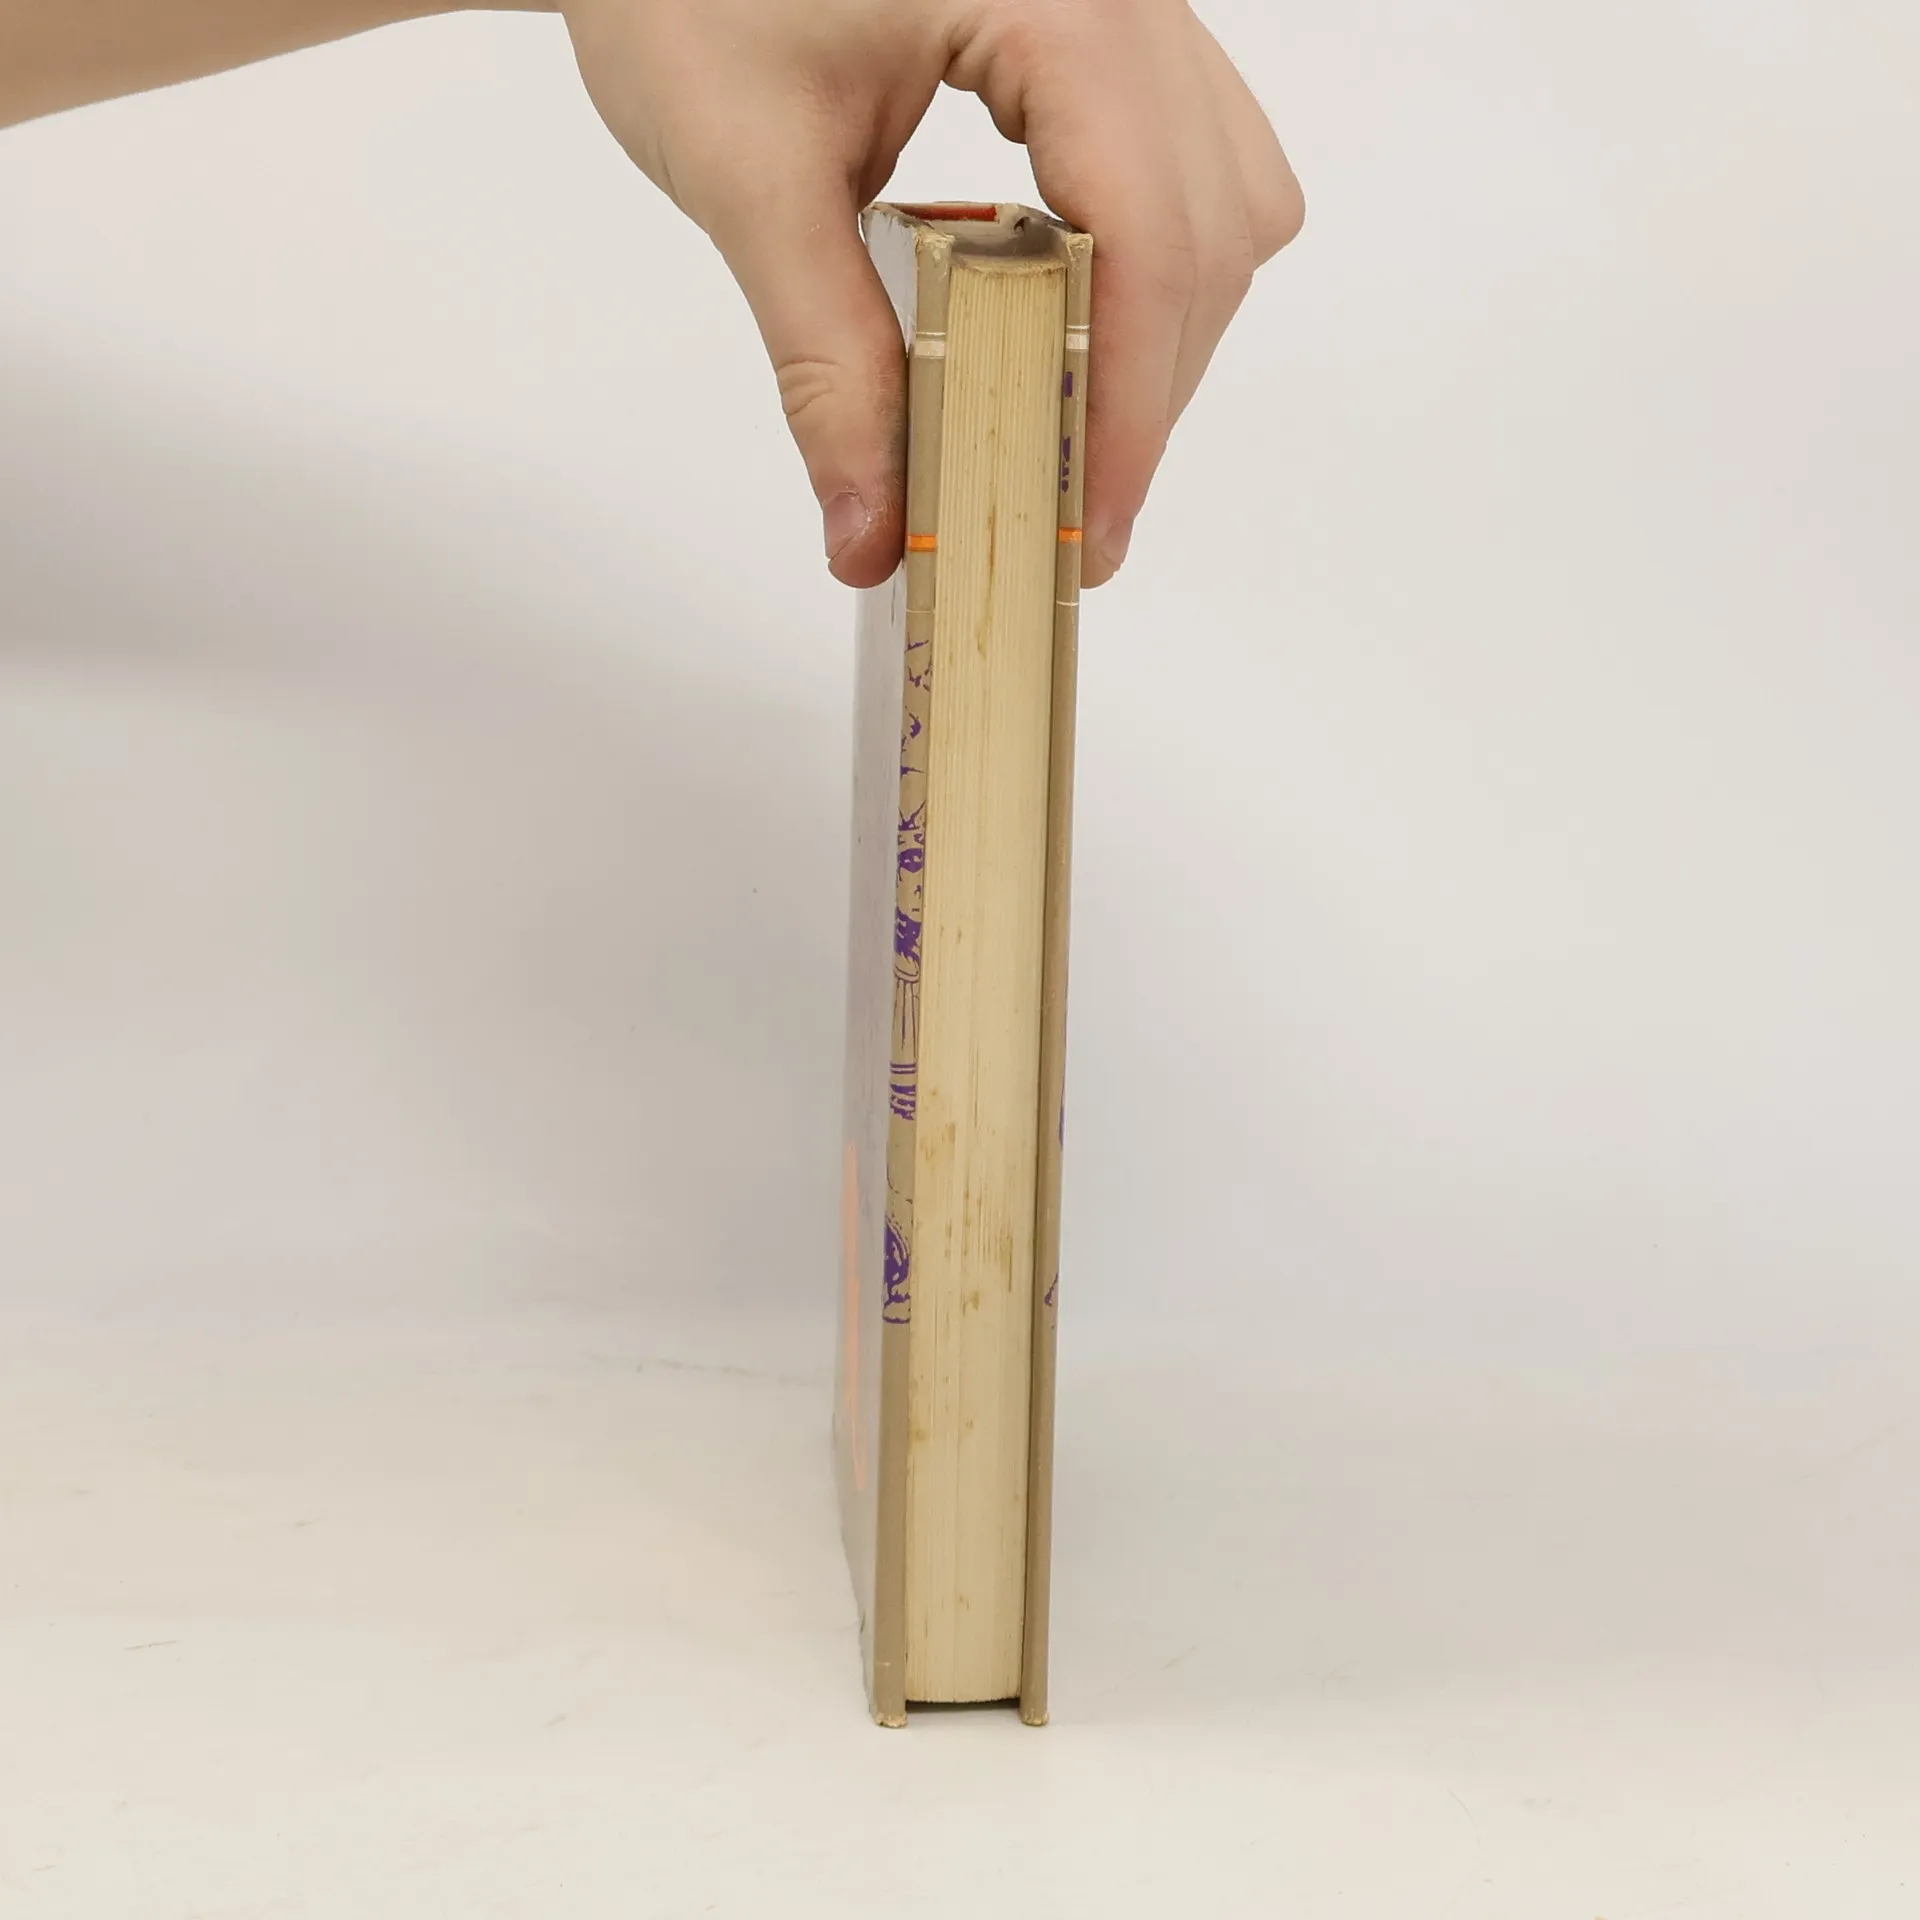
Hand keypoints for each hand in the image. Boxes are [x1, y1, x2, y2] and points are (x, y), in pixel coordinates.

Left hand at [557, 0, 1302, 586]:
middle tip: (1073, 514)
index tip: (1092, 530)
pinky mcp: (1113, 21)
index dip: (1130, 402)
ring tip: (1070, 427)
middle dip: (1147, 388)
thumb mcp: (748, 178)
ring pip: (1231, 196)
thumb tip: (872, 535)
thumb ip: (825, 366)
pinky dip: (1156, 262)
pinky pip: (1198, 156)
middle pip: (1211, 228)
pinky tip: (1072, 320)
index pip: (1148, 231)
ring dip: (1166, 330)